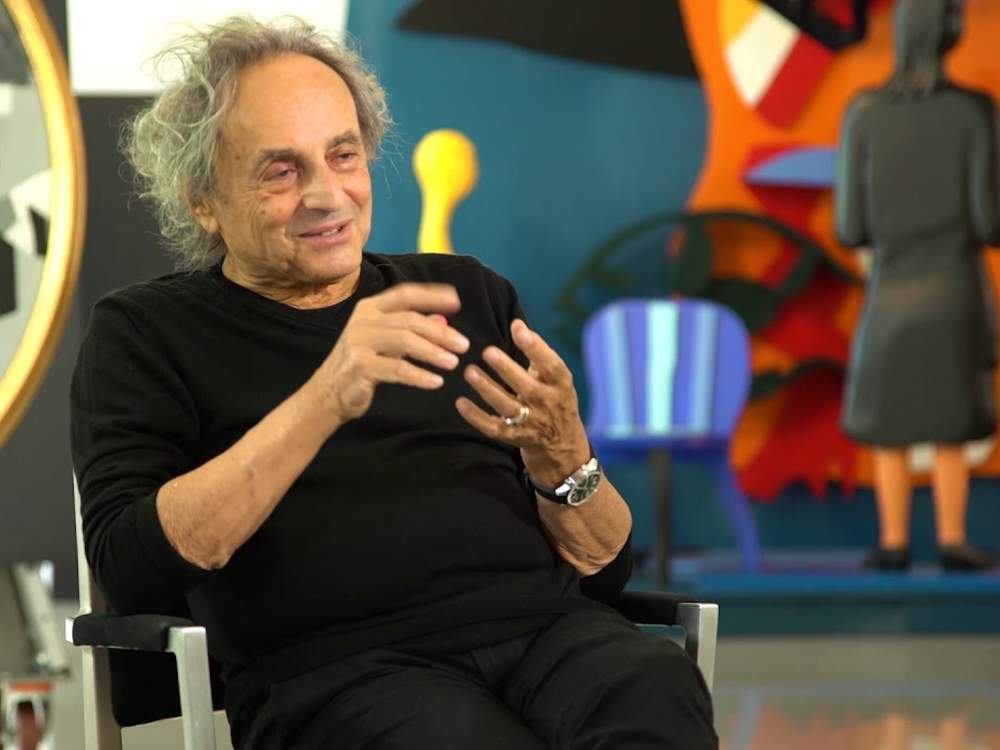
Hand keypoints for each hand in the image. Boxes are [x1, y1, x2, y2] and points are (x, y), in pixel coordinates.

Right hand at [312, 283, 468, 422]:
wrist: (328, 393)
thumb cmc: (361, 365)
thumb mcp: (386, 343)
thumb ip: (411, 330)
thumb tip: (444, 320)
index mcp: (370, 309)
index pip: (405, 294)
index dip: (432, 295)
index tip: (457, 301)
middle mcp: (363, 320)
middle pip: (410, 320)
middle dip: (440, 333)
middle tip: (464, 345)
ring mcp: (359, 341)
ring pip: (405, 341)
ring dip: (433, 352)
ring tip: (453, 363)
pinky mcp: (359, 366)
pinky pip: (397, 369)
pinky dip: (419, 376)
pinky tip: (436, 382)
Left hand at [456, 319, 590, 486]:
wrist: (563, 447)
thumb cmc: (554, 401)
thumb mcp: (556, 380)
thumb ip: (538, 356)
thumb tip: (516, 324)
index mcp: (561, 386)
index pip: (551, 365)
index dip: (536, 347)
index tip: (518, 328)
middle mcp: (548, 405)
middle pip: (527, 387)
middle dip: (507, 369)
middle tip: (488, 351)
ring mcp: (532, 424)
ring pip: (507, 407)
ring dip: (487, 389)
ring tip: (469, 372)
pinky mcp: (515, 439)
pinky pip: (493, 428)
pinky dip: (476, 417)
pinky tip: (460, 402)